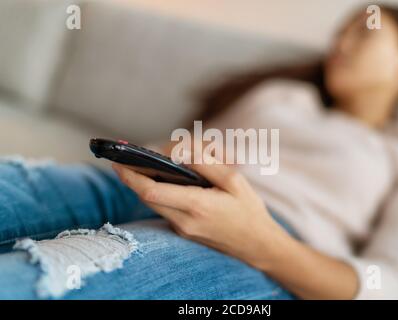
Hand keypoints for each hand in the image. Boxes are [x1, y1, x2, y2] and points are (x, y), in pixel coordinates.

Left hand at [112, 153, 287, 266]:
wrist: (257, 245)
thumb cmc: (248, 210)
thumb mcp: (233, 181)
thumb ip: (205, 164)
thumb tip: (180, 152)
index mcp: (197, 205)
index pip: (151, 190)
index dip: (131, 176)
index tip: (117, 162)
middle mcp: (185, 221)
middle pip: (147, 196)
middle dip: (134, 177)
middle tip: (131, 159)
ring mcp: (183, 230)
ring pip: (154, 203)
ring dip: (146, 185)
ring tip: (149, 167)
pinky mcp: (184, 232)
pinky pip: (164, 210)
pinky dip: (160, 194)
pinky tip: (168, 182)